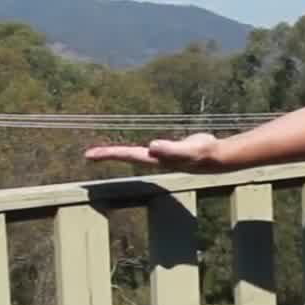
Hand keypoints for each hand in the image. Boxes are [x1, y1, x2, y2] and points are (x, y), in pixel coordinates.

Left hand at [83, 132, 226, 171]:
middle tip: (88, 155)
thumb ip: (171, 149)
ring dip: (118, 153)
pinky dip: (133, 148)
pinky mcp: (165, 150)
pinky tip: (131, 148)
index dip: (109, 154)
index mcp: (154, 158)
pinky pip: (143, 148)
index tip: (90, 154)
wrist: (216, 157)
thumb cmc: (202, 153)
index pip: (126, 155)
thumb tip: (152, 146)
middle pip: (126, 156)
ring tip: (103, 152)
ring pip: (133, 154)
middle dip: (107, 155)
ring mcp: (159, 155)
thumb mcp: (187, 149)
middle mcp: (153, 158)